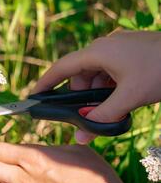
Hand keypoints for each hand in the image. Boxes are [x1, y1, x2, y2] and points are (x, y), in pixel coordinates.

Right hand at [32, 30, 160, 143]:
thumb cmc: (160, 71)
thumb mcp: (129, 98)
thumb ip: (102, 117)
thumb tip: (81, 137)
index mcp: (98, 51)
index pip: (62, 68)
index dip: (46, 83)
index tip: (34, 96)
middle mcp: (105, 45)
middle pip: (81, 73)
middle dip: (82, 95)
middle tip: (90, 114)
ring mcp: (119, 46)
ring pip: (97, 72)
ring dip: (99, 91)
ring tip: (114, 105)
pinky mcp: (130, 50)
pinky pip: (110, 69)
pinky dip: (111, 84)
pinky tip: (123, 95)